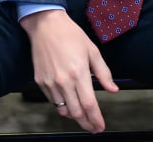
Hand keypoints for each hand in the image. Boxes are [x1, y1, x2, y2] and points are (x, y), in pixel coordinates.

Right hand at [20, 9, 116, 133]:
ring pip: (63, 110)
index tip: (100, 127)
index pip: (89, 104)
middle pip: (76, 112)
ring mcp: (50, 83)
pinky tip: (68, 102)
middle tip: (93, 127)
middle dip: (86, 123)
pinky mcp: (40, 82)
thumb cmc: (70, 35)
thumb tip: (113, 89)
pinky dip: (61, 106)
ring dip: (74, 116)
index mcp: (79, 73)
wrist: (45, 25)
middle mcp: (63, 81)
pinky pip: (52, 101)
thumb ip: (103, 72)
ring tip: (82, 116)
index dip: (96, 119)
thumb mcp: (92, 50)